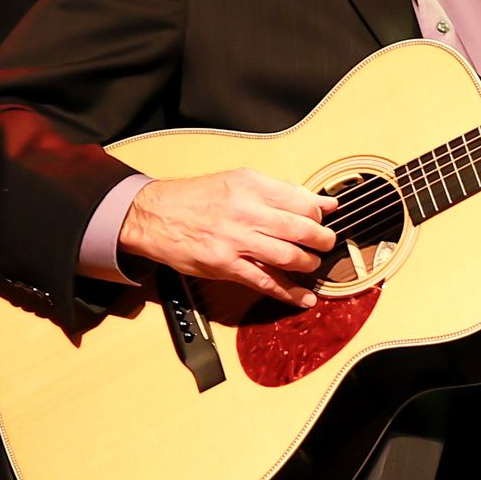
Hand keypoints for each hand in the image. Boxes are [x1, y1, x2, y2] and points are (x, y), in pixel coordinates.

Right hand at [119, 169, 337, 307]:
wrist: (154, 215)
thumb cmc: (197, 198)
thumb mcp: (238, 181)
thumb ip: (281, 191)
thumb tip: (322, 203)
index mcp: (251, 185)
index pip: (301, 201)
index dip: (319, 214)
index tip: (323, 220)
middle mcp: (245, 211)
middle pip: (299, 229)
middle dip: (322, 241)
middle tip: (326, 245)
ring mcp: (235, 240)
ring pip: (287, 256)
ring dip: (308, 264)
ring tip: (311, 265)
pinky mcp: (225, 265)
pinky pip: (265, 282)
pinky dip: (289, 293)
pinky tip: (304, 298)